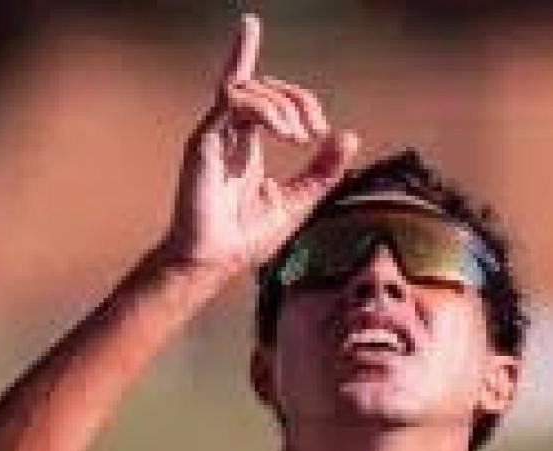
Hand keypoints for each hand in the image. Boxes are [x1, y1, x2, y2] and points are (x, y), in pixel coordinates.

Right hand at [160, 13, 359, 277]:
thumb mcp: (299, 199)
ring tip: (300, 139)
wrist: (217, 261)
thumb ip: (322, 170)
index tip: (321, 131)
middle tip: (317, 132)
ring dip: (283, 105)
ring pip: (248, 87)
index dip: (297, 95)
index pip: (263, 94)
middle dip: (298, 99)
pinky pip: (232, 101)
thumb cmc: (246, 237)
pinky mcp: (203, 141)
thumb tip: (349, 137)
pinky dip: (265, 109)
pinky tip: (284, 133)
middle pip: (262, 85)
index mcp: (246, 142)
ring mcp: (214, 135)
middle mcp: (228, 133)